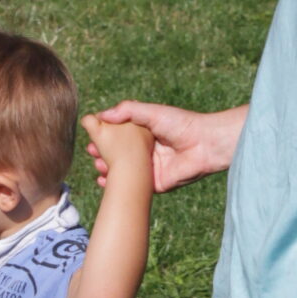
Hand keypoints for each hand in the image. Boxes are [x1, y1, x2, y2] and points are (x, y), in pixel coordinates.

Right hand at [87, 101, 243, 192]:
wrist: (204, 143)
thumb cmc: (181, 123)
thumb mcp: (151, 112)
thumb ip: (126, 111)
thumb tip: (100, 116)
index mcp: (146, 135)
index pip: (120, 138)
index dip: (105, 138)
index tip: (92, 138)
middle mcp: (147, 152)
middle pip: (120, 156)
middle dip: (104, 155)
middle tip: (92, 152)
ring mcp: (151, 169)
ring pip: (124, 172)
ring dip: (108, 170)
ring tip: (98, 165)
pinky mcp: (157, 184)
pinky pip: (135, 186)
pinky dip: (119, 185)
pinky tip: (105, 182)